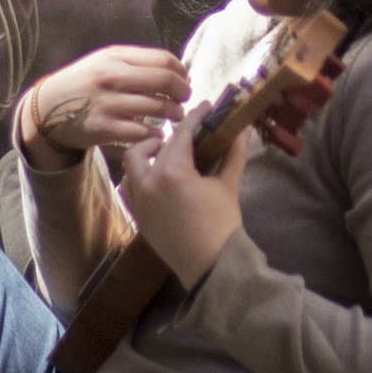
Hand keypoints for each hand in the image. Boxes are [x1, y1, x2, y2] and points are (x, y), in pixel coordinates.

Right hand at [19, 46, 191, 168]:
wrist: (49, 108)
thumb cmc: (85, 82)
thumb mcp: (105, 61)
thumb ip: (137, 63)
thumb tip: (176, 71)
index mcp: (116, 57)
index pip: (163, 60)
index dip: (181, 72)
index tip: (184, 80)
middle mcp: (112, 77)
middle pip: (165, 81)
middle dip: (183, 92)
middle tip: (185, 99)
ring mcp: (108, 103)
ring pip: (158, 108)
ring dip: (174, 114)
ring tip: (175, 116)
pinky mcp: (105, 128)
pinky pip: (142, 132)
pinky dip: (156, 134)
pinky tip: (157, 134)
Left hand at [119, 118, 250, 288]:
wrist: (210, 265)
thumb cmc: (222, 224)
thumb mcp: (227, 185)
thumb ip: (232, 154)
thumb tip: (243, 129)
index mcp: (172, 172)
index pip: (181, 134)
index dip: (195, 118)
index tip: (205, 107)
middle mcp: (148, 182)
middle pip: (151, 147)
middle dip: (167, 138)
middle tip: (186, 137)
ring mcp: (138, 201)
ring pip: (132, 166)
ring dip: (146, 155)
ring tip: (166, 156)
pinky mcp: (137, 216)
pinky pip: (128, 188)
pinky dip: (138, 178)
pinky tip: (156, 179)